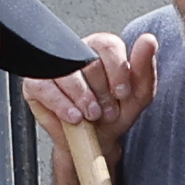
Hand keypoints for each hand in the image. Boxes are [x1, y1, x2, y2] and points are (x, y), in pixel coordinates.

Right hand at [34, 32, 162, 155]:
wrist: (93, 143)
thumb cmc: (113, 115)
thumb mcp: (137, 97)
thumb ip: (144, 69)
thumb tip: (149, 40)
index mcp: (101, 50)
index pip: (107, 44)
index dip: (116, 70)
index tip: (121, 93)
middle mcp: (76, 54)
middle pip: (88, 61)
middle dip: (101, 92)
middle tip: (106, 111)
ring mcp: (54, 68)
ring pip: (67, 73)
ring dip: (83, 99)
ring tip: (90, 116)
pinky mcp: (35, 83)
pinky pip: (45, 88)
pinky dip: (62, 105)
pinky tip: (74, 117)